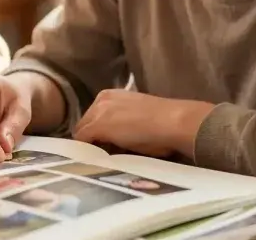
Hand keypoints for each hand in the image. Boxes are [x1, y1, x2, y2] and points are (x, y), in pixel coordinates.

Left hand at [73, 90, 214, 157]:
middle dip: (90, 139)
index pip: (92, 116)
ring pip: (82, 133)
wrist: (173, 121)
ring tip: (98, 159)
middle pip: (84, 123)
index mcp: (110, 95)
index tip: (102, 145)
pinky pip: (82, 141)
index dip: (96, 132)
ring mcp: (97, 113)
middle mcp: (101, 100)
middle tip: (100, 154)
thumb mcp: (135, 116)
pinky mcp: (97, 127)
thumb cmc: (163, 122)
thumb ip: (120, 122)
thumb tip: (114, 137)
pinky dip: (86, 152)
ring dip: (89, 145)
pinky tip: (94, 161)